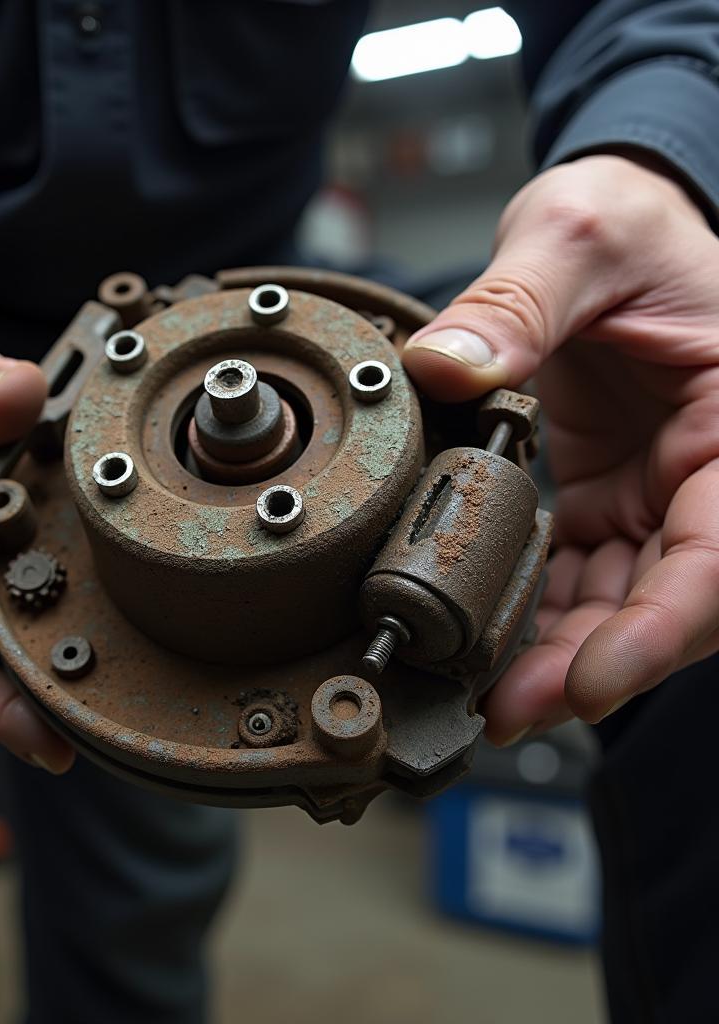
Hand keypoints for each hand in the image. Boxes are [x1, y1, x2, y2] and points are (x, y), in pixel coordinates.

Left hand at [401, 154, 718, 743]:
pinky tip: (494, 638)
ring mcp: (661, 491)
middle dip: (594, 664)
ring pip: (625, 599)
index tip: (591, 682)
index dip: (662, 628)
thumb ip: (515, 304)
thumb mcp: (576, 237)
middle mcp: (711, 469)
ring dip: (562, 653)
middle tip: (509, 710)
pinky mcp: (613, 496)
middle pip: (671, 597)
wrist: (616, 228)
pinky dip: (545, 611)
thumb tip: (442, 366)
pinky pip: (585, 572)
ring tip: (490, 695)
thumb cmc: (631, 221)